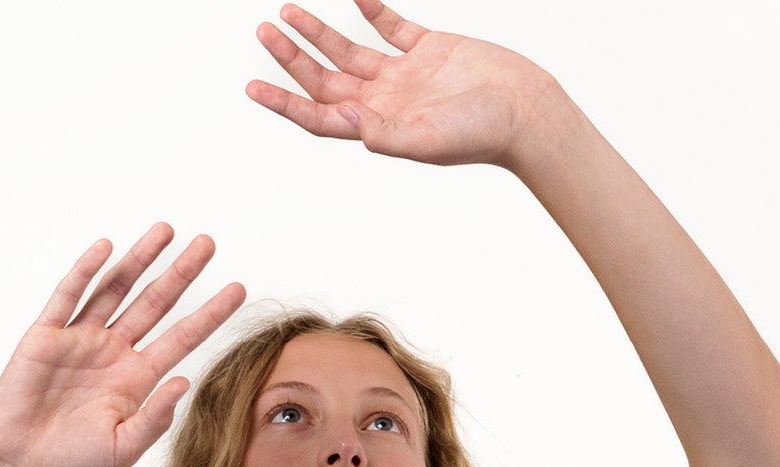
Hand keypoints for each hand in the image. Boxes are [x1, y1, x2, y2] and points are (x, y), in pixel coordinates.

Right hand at [0, 230, 246, 466]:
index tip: (237, 289)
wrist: (20, 465)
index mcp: (136, 379)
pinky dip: (86, 271)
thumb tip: (185, 383)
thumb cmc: (71, 464)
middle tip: (208, 243)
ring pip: (117, 289)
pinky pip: (69, 295)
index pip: (181, 338)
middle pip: (155, 303)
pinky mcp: (47, 335)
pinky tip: (106, 247)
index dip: (209, 314)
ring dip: (140, 259)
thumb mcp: (123, 448)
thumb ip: (154, 419)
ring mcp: (81, 339)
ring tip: (166, 231)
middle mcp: (113, 352)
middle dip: (181, 273)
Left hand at [247, 4, 559, 169]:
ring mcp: (405, 76)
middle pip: (326, 79)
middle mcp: (386, 103)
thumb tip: (345, 116)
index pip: (320, 116)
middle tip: (264, 32)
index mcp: (380, 128)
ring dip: (318, 33)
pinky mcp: (428, 49)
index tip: (254, 86)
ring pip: (348, 51)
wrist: (524, 110)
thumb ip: (384, 134)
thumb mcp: (428, 141)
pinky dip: (369, 8)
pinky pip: (389, 25)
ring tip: (288, 12)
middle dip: (293, 57)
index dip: (286, 103)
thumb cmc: (481, 134)